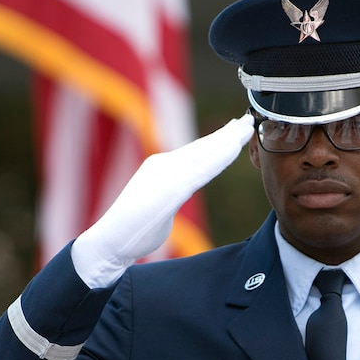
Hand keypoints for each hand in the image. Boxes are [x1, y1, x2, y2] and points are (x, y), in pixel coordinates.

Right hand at [71, 116, 253, 288]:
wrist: (111, 240)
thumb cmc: (133, 230)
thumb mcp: (158, 206)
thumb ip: (171, 195)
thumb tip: (177, 195)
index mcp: (160, 167)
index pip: (194, 151)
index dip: (215, 140)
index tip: (233, 131)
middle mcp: (164, 164)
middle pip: (202, 146)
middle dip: (226, 133)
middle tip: (247, 119)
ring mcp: (167, 174)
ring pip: (205, 153)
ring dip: (229, 140)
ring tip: (247, 127)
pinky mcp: (172, 187)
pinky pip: (203, 170)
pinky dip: (221, 158)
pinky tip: (236, 148)